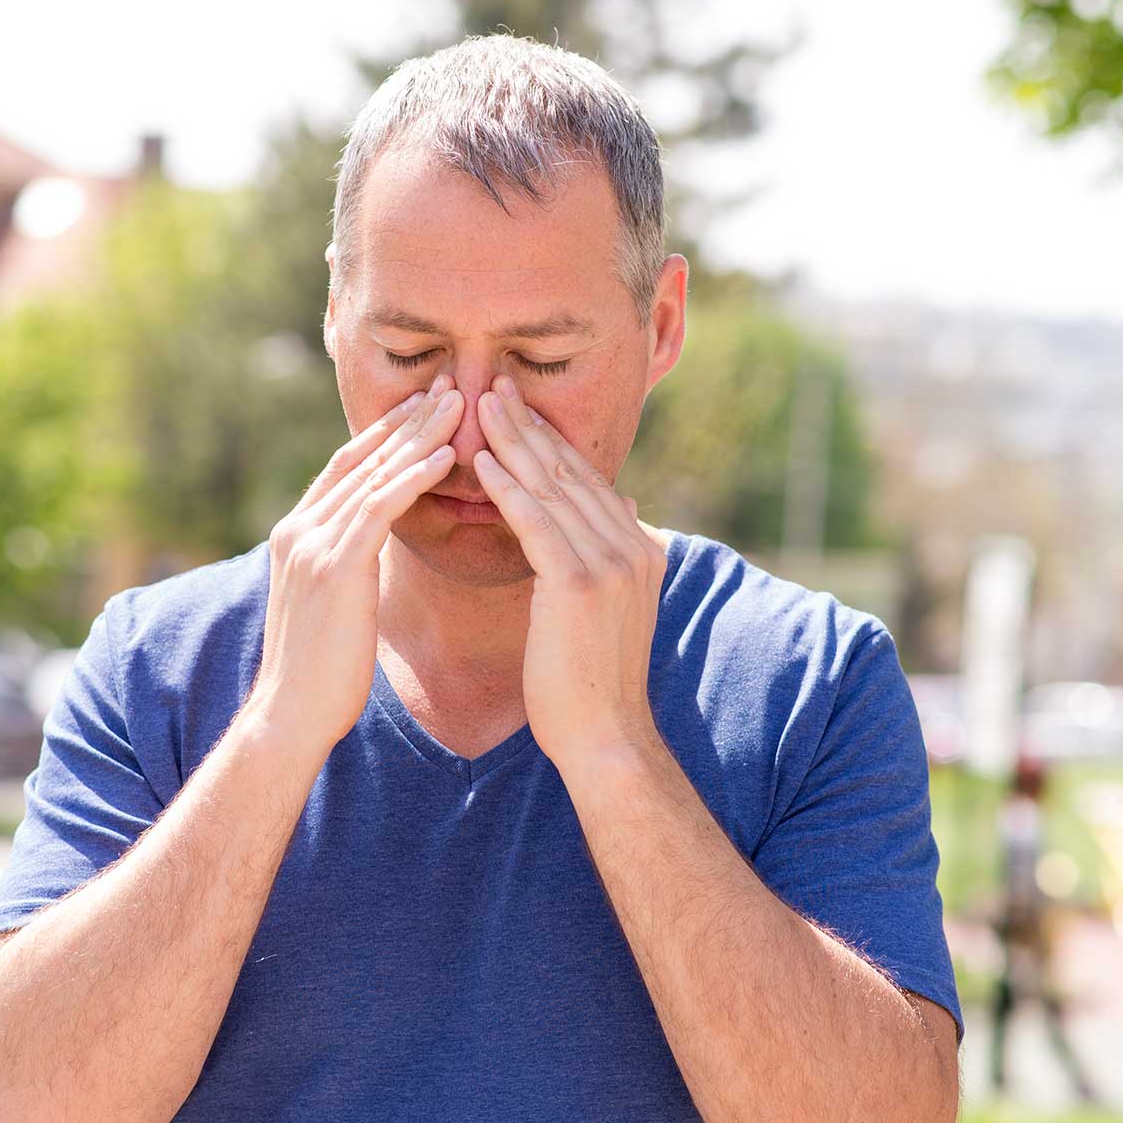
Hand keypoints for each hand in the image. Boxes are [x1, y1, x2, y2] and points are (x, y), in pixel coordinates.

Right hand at [247, 374, 464, 758]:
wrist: (291, 715)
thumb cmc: (321, 674)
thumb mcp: (332, 607)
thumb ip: (345, 567)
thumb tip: (370, 552)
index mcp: (297, 536)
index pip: (346, 468)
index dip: (387, 434)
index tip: (425, 405)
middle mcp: (299, 530)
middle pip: (361, 458)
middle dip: (407, 420)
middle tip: (450, 384)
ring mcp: (311, 545)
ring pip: (374, 475)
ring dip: (420, 436)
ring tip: (459, 405)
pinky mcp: (334, 566)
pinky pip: (380, 509)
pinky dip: (412, 478)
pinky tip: (446, 456)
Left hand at [470, 373, 666, 771]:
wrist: (605, 737)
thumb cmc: (592, 683)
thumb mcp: (608, 608)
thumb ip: (609, 555)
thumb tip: (621, 506)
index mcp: (640, 549)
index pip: (588, 482)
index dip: (551, 442)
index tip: (518, 408)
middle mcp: (633, 547)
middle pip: (572, 472)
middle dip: (531, 427)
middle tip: (495, 385)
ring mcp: (611, 563)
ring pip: (554, 488)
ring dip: (514, 443)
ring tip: (482, 405)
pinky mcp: (580, 584)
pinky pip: (538, 523)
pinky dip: (510, 489)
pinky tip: (483, 462)